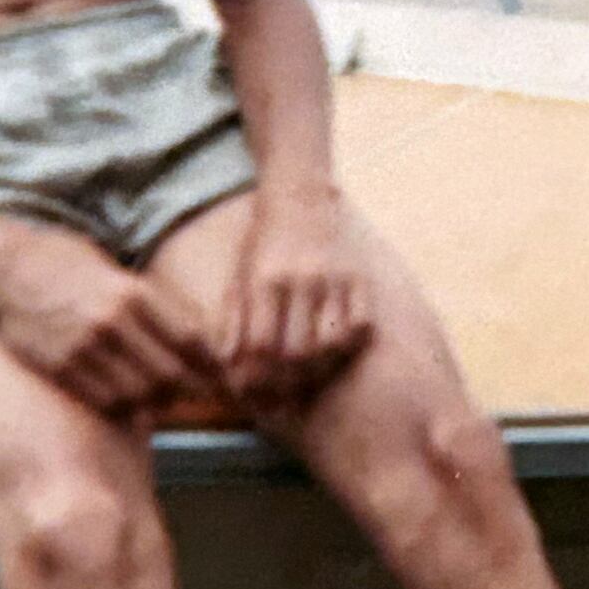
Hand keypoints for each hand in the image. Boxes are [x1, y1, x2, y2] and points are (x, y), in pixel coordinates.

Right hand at [0, 222, 217, 415]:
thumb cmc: (58, 260)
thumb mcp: (110, 267)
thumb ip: (143, 299)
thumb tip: (182, 331)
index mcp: (132, 292)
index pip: (189, 338)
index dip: (211, 363)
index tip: (223, 374)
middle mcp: (113, 323)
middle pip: (170, 373)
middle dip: (190, 388)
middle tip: (197, 394)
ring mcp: (84, 350)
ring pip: (140, 395)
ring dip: (157, 402)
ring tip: (163, 400)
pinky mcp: (59, 369)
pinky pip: (104, 402)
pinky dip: (124, 407)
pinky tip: (129, 403)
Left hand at [220, 185, 374, 405]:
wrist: (299, 197)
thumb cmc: (263, 244)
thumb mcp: (240, 276)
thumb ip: (232, 320)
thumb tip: (225, 364)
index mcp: (265, 280)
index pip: (261, 345)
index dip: (257, 375)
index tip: (253, 389)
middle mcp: (301, 279)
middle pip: (297, 351)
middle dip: (287, 381)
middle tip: (281, 391)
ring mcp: (335, 278)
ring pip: (332, 343)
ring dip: (319, 368)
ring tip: (307, 375)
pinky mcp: (360, 278)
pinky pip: (362, 325)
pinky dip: (349, 345)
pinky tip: (334, 349)